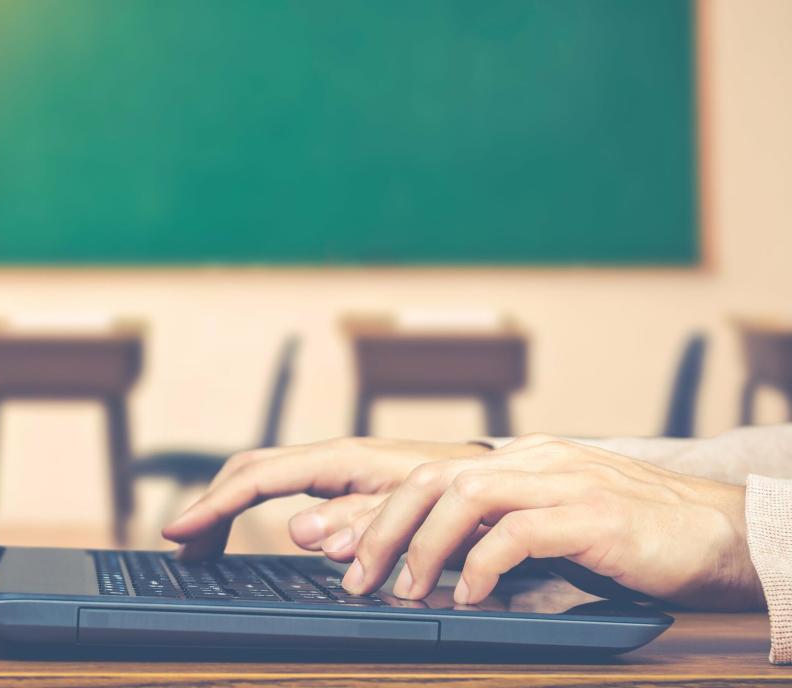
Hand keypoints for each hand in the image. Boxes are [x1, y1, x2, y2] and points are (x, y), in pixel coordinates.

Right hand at [161, 437, 490, 560]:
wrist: (490, 477)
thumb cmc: (458, 493)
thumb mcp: (412, 513)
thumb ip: (358, 522)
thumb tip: (298, 530)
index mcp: (341, 460)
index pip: (258, 477)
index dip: (214, 505)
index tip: (180, 532)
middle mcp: (330, 456)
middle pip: (248, 470)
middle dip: (210, 506)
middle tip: (183, 548)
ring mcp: (332, 466)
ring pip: (260, 476)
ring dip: (224, 508)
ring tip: (200, 547)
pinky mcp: (339, 479)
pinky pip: (280, 487)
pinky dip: (250, 507)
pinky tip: (242, 534)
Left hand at [321, 434, 764, 610]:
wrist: (717, 532)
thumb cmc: (630, 536)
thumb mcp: (551, 525)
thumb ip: (497, 532)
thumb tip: (435, 563)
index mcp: (518, 461)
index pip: (429, 475)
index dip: (378, 512)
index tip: (341, 550)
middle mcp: (533, 462)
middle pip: (433, 477)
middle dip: (383, 526)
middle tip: (358, 576)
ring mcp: (564, 483)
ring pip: (468, 495)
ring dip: (426, 545)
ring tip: (407, 589)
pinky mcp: (595, 517)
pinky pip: (521, 533)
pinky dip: (484, 564)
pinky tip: (470, 596)